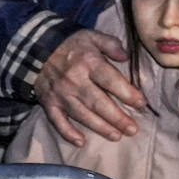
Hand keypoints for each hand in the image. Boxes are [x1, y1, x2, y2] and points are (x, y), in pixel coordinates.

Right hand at [33, 29, 143, 145]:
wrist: (36, 50)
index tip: (142, 104)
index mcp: (89, 63)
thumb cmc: (72, 44)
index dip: (127, 93)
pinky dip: (68, 133)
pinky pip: (58, 121)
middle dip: (117, 118)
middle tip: (133, 129)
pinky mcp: (49, 104)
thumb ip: (111, 45)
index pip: (111, 81)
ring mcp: (60, 94)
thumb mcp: (93, 36)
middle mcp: (75, 81)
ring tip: (117, 136)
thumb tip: (126, 57)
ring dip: (100, 127)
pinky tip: (81, 142)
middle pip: (98, 103)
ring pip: (82, 115)